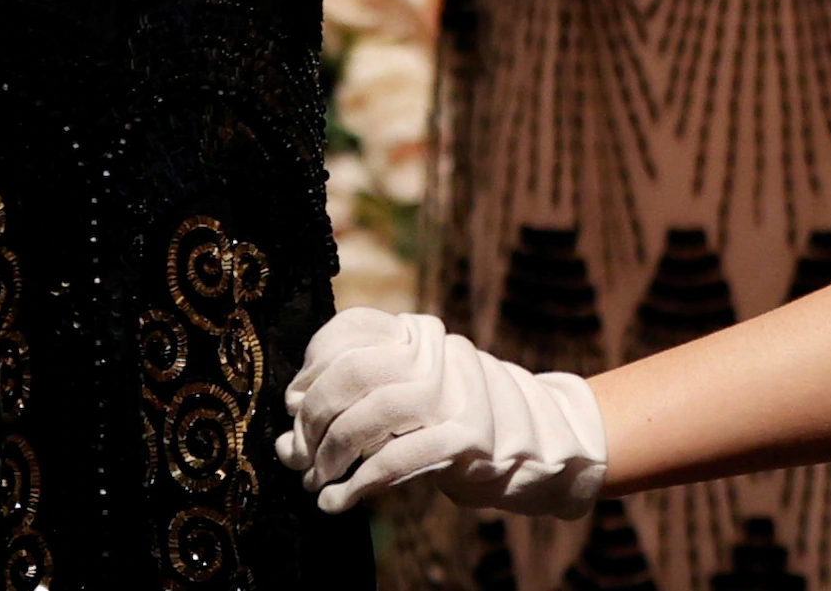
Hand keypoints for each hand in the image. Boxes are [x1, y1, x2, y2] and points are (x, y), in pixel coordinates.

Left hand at [275, 310, 607, 519]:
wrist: (545, 449)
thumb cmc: (459, 428)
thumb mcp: (414, 402)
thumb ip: (358, 410)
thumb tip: (285, 445)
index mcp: (421, 335)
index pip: (352, 329)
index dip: (313, 366)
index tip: (293, 404)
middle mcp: (438, 355)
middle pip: (353, 372)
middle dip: (313, 417)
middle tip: (298, 453)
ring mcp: (455, 395)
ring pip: (370, 414)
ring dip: (331, 454)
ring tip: (315, 482)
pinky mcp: (467, 438)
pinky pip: (397, 458)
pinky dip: (358, 483)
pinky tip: (338, 501)